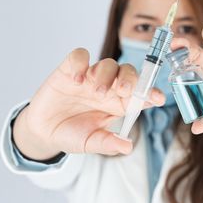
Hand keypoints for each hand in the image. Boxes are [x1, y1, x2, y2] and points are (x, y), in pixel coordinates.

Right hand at [13, 48, 164, 158]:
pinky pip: (79, 56)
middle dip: (130, 79)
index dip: (151, 93)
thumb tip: (128, 147)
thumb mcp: (90, 143)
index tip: (158, 98)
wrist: (43, 130)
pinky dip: (80, 63)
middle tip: (123, 91)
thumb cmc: (71, 135)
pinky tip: (76, 79)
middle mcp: (108, 87)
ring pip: (108, 63)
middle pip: (128, 72)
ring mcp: (90, 76)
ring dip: (106, 75)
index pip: (141, 94)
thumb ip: (108, 143)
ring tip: (96, 92)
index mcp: (118, 104)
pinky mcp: (70, 69)